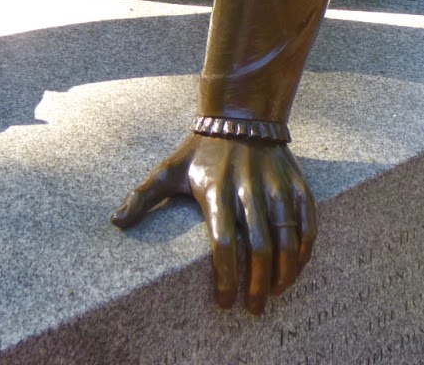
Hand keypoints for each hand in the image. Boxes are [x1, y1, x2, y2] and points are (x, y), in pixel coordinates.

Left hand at [111, 132, 315, 314]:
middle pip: (258, 248)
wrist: (242, 114)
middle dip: (256, 285)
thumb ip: (143, 196)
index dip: (225, 278)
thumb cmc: (201, 149)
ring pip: (287, 239)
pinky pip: (308, 222)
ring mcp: (276, 187)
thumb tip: (116, 221)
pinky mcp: (296, 184)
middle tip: (252, 309)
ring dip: (284, 273)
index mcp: (216, 191)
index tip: (223, 302)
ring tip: (275, 294)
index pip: (223, 244)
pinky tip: (296, 268)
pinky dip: (305, 250)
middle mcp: (248, 190)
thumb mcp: (169, 169)